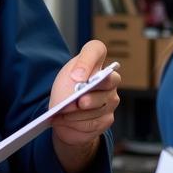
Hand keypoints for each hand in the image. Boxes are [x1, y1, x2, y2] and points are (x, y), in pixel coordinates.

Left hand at [49, 41, 119, 168]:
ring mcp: (111, 99)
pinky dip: (76, 123)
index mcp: (95, 61)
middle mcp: (109, 79)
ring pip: (99, 107)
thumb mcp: (65, 78)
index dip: (87, 60)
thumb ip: (74, 76)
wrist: (63, 114)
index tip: (77, 75)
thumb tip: (80, 80)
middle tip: (77, 102)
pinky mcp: (107, 119)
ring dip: (78, 112)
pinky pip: (94, 123)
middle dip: (90, 94)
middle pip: (107, 82)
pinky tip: (64, 121)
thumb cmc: (66, 90)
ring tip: (61, 114)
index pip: (96, 49)